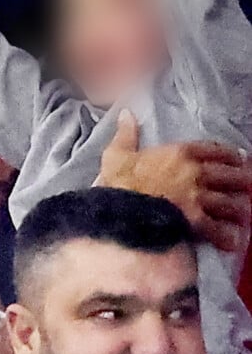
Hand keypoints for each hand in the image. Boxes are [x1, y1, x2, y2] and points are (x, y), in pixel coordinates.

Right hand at [99, 110, 251, 250]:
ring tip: (245, 212)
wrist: (121, 211)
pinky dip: (228, 235)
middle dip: (241, 179)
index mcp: (179, 154)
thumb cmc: (118, 183)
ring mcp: (198, 198)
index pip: (212, 150)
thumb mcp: (116, 154)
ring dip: (239, 207)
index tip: (237, 156)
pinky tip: (234, 239)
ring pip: (228, 202)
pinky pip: (219, 229)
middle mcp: (195, 173)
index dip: (228, 154)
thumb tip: (126, 114)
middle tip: (248, 182)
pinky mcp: (196, 222)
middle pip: (228, 175)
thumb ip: (125, 134)